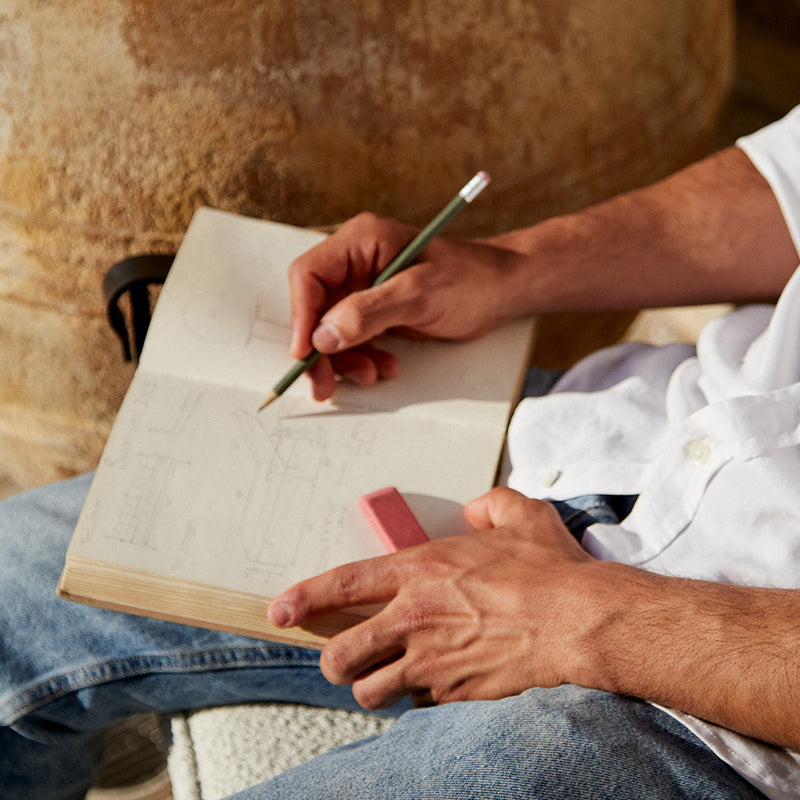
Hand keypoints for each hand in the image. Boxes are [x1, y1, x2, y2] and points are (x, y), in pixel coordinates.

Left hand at [268, 488, 596, 708]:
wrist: (580, 621)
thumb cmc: (550, 568)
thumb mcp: (520, 514)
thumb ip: (489, 504)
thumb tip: (475, 509)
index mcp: (420, 570)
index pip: (343, 585)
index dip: (303, 599)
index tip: (280, 611)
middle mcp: (415, 618)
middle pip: (341, 655)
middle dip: (334, 661)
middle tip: (345, 657)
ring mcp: (431, 662)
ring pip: (371, 691)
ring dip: (373, 686)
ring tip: (389, 675)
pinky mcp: (454, 693)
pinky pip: (418, 704)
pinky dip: (420, 697)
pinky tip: (441, 681)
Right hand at [288, 212, 524, 399]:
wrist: (503, 291)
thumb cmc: (471, 281)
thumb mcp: (420, 296)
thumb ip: (368, 313)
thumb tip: (322, 336)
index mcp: (362, 241)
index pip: (309, 275)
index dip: (302, 316)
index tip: (306, 353)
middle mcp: (357, 260)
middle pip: (315, 307)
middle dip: (321, 348)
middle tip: (325, 385)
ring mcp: (365, 286)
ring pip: (331, 328)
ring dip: (344, 358)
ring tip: (370, 375)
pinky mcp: (376, 309)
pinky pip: (353, 337)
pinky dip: (362, 357)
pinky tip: (384, 368)